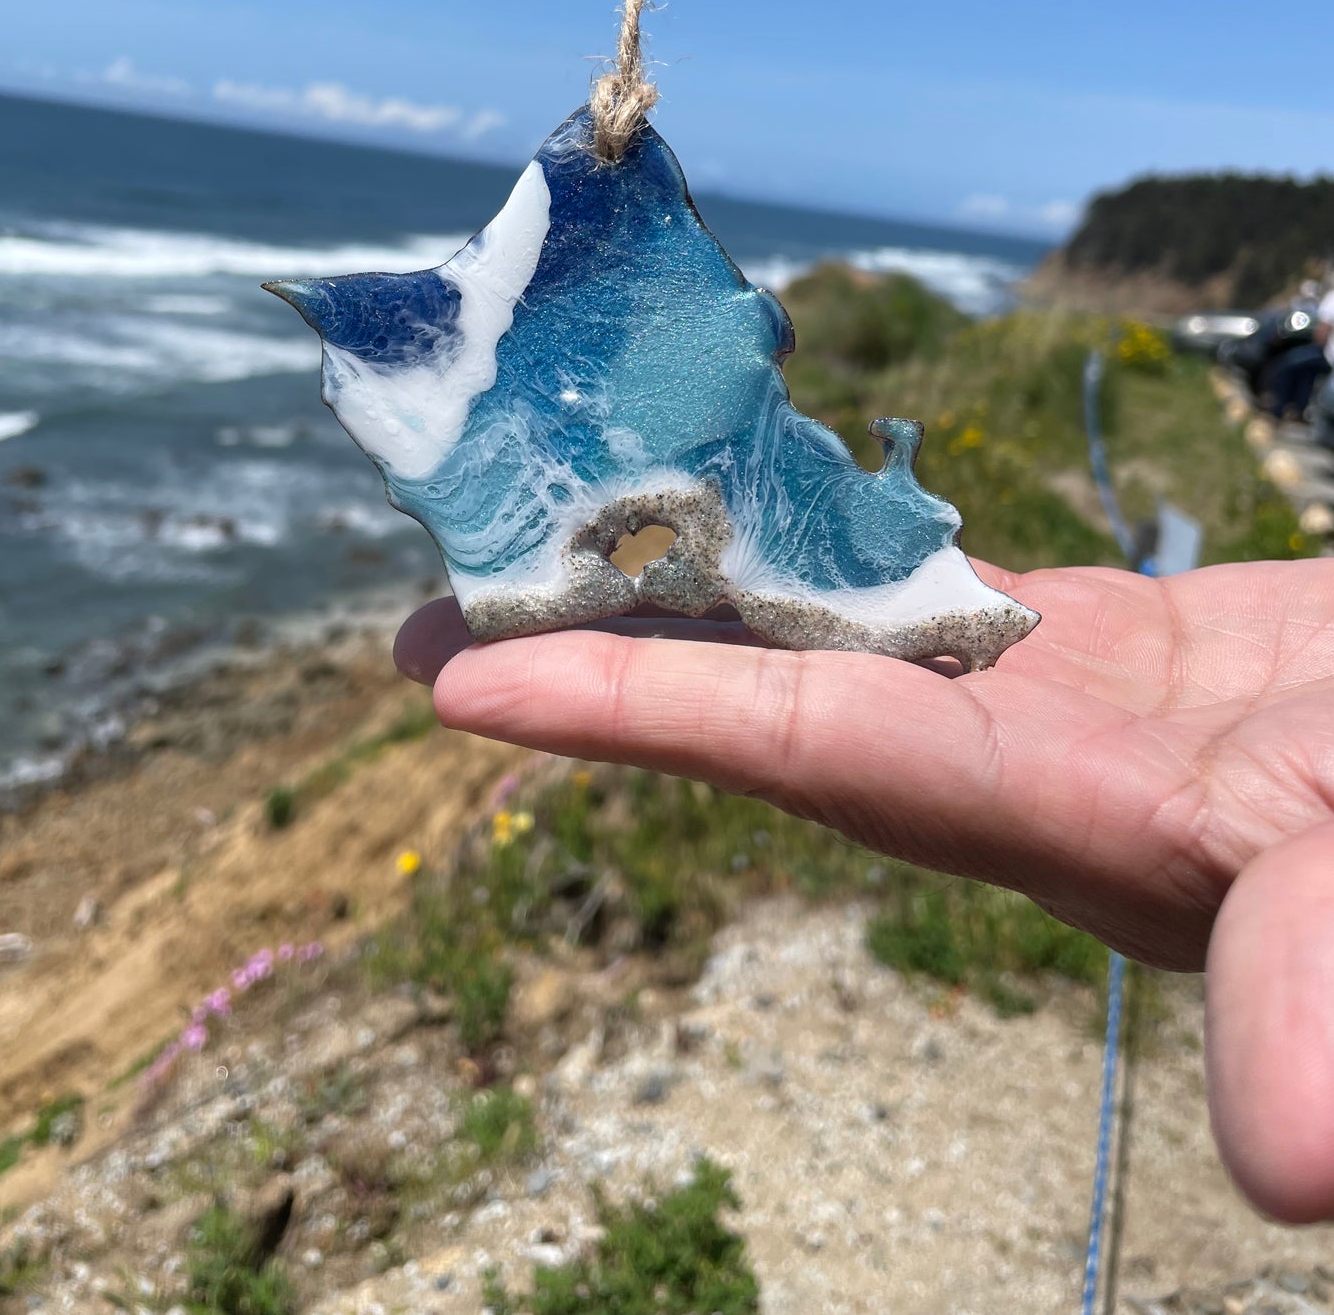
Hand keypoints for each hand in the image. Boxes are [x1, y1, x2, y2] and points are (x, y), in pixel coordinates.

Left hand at [397, 559, 1333, 1221]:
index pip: (810, 753)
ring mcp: (1048, 703)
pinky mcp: (1098, 651)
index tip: (464, 685)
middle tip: (427, 622)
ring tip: (551, 539)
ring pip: (832, 629)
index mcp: (1061, 812)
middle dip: (607, 659)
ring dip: (694, 590)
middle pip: (772, 695)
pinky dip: (828, 535)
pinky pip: (925, 582)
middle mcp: (1018, 765)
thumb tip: (1308, 1174)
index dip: (640, 715)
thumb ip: (1329, 984)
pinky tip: (747, 497)